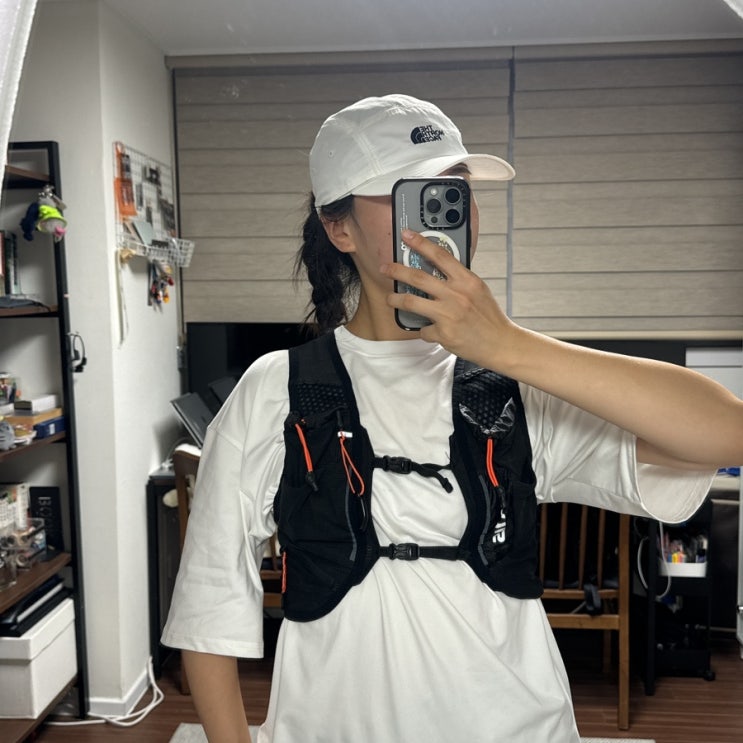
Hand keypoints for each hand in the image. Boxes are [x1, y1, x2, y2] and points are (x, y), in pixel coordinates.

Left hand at [381, 229, 516, 369]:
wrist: (500, 343)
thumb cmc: (489, 316)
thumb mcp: (478, 290)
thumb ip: (458, 279)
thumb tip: (436, 269)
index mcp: (467, 280)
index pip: (440, 255)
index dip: (420, 242)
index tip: (406, 235)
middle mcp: (456, 295)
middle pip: (418, 277)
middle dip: (397, 270)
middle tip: (385, 268)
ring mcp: (448, 314)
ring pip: (410, 302)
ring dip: (395, 299)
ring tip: (390, 299)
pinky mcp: (443, 333)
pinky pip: (423, 329)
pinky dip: (424, 330)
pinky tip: (430, 330)